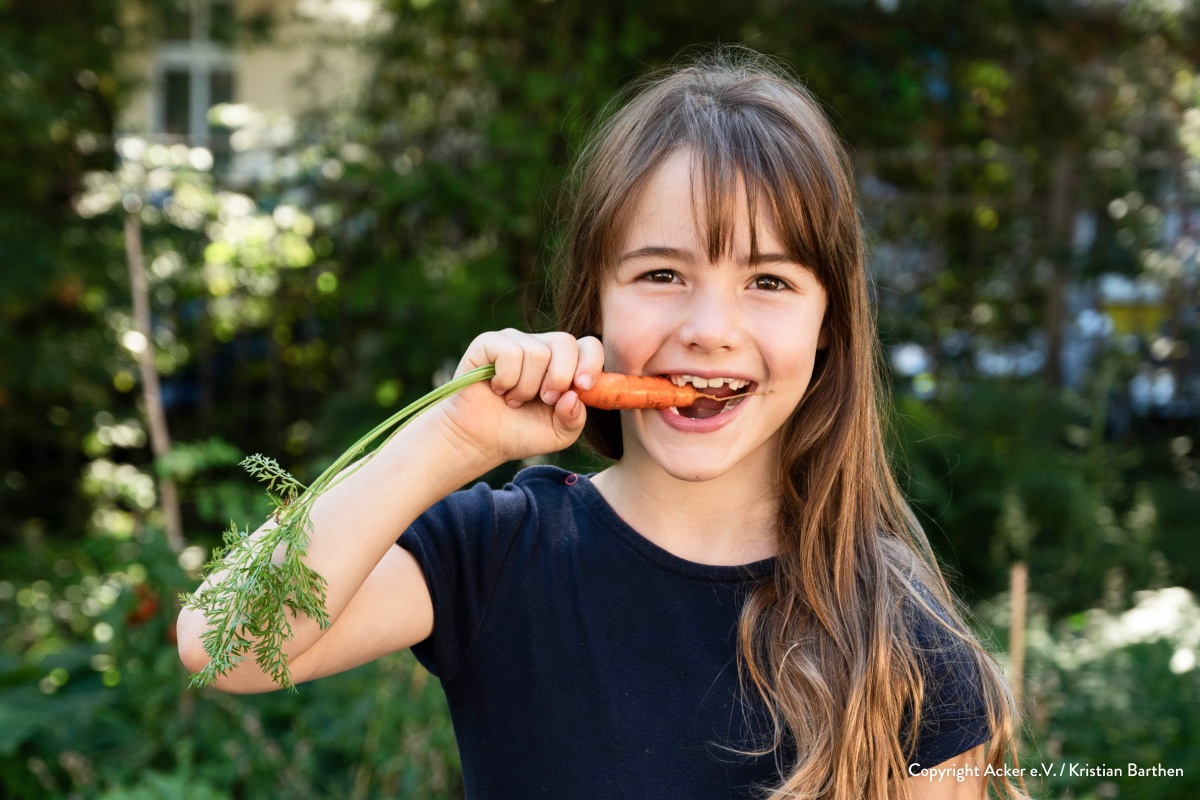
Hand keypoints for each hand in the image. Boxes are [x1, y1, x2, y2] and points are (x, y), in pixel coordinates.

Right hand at [429, 330, 604, 470]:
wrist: (481, 441)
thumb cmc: (521, 433)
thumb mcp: (559, 433)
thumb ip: (575, 418)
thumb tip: (573, 396)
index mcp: (564, 362)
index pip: (589, 346)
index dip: (591, 363)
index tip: (582, 388)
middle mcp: (541, 346)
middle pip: (566, 342)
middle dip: (559, 377)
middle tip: (544, 399)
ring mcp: (514, 341)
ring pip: (537, 353)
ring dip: (526, 388)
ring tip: (514, 399)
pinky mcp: (488, 343)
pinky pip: (510, 354)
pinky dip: (506, 380)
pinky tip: (497, 389)